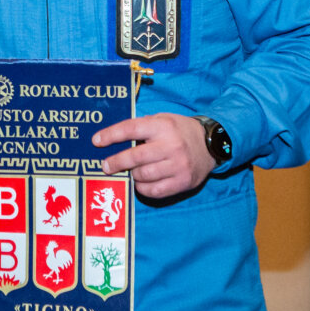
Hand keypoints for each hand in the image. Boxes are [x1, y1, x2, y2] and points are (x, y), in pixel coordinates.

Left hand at [92, 113, 214, 198]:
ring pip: (143, 175)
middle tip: (105, 166)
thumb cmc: (181, 131)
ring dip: (132, 175)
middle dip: (116, 162)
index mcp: (163, 126)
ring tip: (130, 172)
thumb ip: (142, 127)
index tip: (97, 141)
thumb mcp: (164, 119)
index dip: (111, 135)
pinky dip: (143, 188)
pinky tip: (141, 182)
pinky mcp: (183, 182)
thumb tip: (113, 137)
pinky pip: (154, 190)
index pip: (131, 129)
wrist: (212, 144)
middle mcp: (171, 145)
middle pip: (135, 157)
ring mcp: (178, 165)